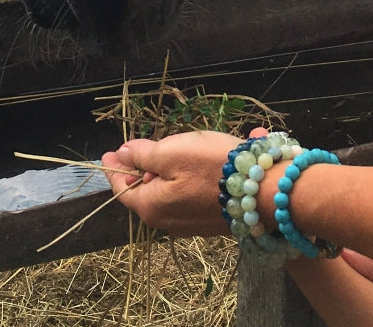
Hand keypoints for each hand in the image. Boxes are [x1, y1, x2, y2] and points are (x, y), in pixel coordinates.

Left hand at [101, 130, 240, 237]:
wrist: (264, 192)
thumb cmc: (212, 167)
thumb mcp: (172, 152)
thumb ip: (144, 155)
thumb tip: (123, 154)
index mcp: (151, 206)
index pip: (122, 189)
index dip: (114, 169)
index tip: (108, 154)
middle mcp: (167, 222)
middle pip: (145, 193)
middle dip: (140, 170)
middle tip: (139, 148)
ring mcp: (190, 224)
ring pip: (167, 195)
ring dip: (163, 174)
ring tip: (168, 152)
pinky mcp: (210, 221)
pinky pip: (186, 197)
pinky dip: (182, 181)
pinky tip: (195, 164)